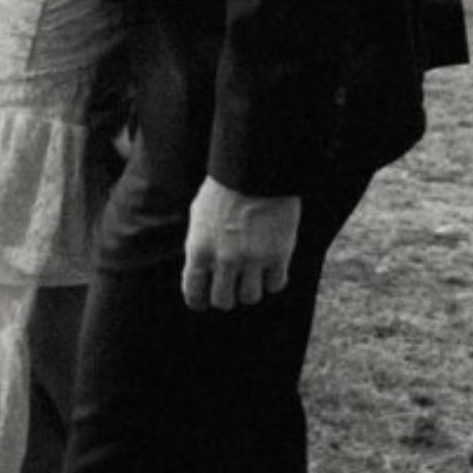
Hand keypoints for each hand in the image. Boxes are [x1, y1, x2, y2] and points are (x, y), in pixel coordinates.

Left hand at [182, 178, 299, 310]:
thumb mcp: (199, 216)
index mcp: (199, 249)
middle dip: (226, 296)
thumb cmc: (224, 188)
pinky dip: (273, 281)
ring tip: (253, 277)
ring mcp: (252, 259)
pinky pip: (275, 285)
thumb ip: (199, 246)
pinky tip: (271, 270)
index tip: (204, 302)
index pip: (193, 293)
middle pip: (223, 301)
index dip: (199, 301)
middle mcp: (224, 259)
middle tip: (231, 288)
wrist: (256, 170)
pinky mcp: (278, 255)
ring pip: (250, 297)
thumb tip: (201, 270)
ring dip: (250, 289)